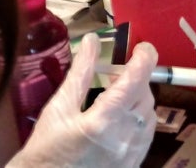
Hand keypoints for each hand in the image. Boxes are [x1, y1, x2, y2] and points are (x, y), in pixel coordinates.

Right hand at [8, 33, 158, 167]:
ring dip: (139, 99)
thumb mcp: (58, 108)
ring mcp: (131, 155)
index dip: (145, 58)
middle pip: (145, 96)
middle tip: (115, 74)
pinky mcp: (133, 165)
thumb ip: (80, 73)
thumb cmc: (46, 149)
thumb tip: (92, 41)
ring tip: (117, 96)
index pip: (136, 80)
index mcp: (103, 122)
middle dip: (135, 79)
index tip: (142, 47)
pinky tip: (121, 118)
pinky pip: (146, 135)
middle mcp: (124, 139)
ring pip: (150, 115)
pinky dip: (140, 119)